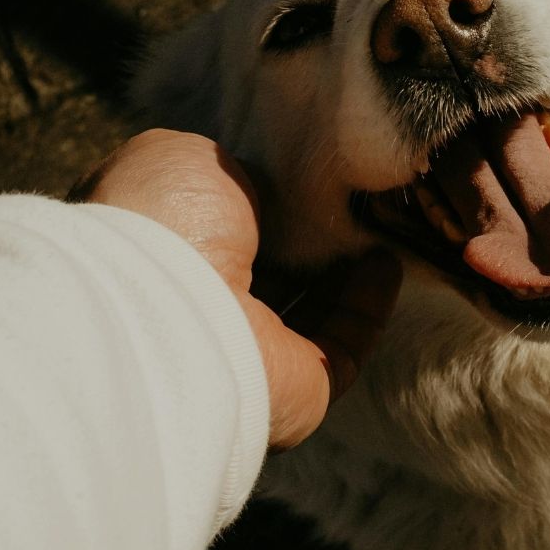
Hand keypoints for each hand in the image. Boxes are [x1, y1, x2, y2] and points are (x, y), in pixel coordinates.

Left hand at [68, 129, 400, 447]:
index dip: (266, 207)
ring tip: (383, 230)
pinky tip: (387, 264)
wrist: (167, 308)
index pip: (223, 233)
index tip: (307, 180)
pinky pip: (343, 346)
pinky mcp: (297, 388)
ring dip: (348, 274)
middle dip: (312, 242)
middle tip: (355, 206)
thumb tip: (269, 195)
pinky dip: (367, 307)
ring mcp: (248, 356)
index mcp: (163, 259)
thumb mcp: (185, 160)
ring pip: (310, 314)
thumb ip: (231, 173)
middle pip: (269, 274)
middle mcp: (200, 311)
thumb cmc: (163, 222)